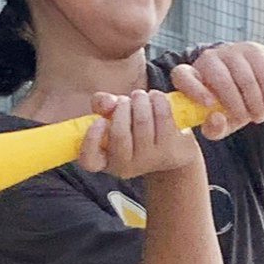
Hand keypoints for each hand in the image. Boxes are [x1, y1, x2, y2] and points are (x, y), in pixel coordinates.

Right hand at [78, 85, 202, 183]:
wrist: (173, 144)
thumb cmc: (135, 126)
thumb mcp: (114, 114)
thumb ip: (102, 104)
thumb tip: (109, 103)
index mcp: (105, 160)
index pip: (89, 161)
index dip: (91, 140)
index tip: (100, 120)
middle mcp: (126, 167)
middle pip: (119, 134)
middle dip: (122, 106)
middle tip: (127, 99)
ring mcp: (151, 162)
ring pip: (142, 122)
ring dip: (141, 99)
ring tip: (142, 96)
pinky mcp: (174, 152)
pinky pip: (163, 117)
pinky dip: (159, 101)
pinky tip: (157, 98)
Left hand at [170, 43, 263, 138]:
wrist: (256, 88)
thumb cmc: (231, 107)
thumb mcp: (221, 122)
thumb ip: (214, 128)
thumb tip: (217, 120)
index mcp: (192, 76)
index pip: (182, 75)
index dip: (194, 88)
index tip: (209, 104)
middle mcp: (208, 59)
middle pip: (220, 78)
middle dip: (236, 103)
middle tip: (247, 120)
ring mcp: (230, 51)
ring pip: (244, 77)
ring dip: (255, 100)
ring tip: (260, 116)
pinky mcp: (253, 49)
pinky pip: (262, 70)